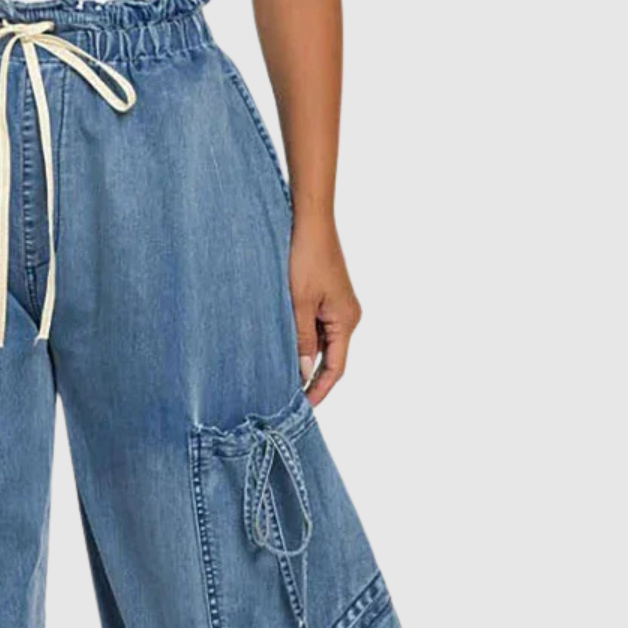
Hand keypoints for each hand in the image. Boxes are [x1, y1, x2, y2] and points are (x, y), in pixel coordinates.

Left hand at [290, 214, 360, 404]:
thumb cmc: (305, 256)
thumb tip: (303, 374)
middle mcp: (347, 316)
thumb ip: (301, 341)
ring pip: (321, 343)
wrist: (309, 219)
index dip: (319, 391)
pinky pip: (316, 328)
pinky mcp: (326, 297)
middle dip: (310, 379)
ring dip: (304, 359)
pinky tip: (283, 348)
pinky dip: (302, 341)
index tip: (302, 408)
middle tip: (286, 398)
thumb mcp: (298, 303)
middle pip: (330, 359)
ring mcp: (337, 307)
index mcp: (346, 320)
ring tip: (280, 376)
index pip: (335, 369)